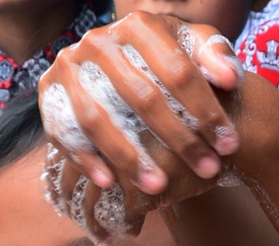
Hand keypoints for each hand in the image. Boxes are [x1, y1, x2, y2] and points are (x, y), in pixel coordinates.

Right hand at [37, 12, 241, 197]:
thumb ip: (215, 56)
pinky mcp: (49, 94)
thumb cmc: (164, 60)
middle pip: (142, 97)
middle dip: (178, 139)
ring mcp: (68, 68)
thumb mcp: (191, 48)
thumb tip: (228, 78)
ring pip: (99, 118)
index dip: (207, 111)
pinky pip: (63, 131)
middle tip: (206, 169)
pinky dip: (86, 159)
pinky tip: (111, 183)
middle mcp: (99, 42)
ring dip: (129, 157)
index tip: (229, 144)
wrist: (115, 60)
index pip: (179, 72)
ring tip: (159, 186)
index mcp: (139, 26)